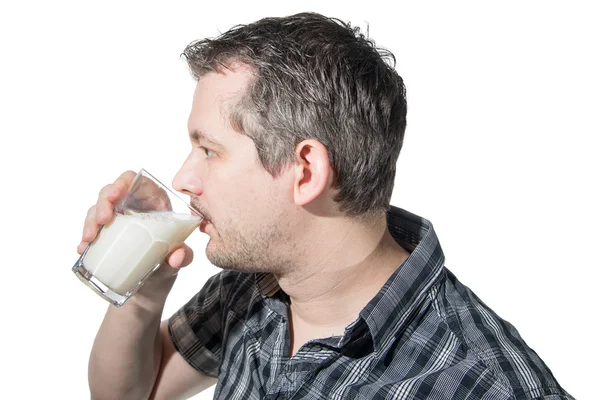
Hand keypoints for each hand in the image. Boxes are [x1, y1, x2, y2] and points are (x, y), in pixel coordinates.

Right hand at [77, 170, 193, 276]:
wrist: (155, 284)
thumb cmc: (169, 261)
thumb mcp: (179, 258)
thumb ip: (183, 256)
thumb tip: (177, 257)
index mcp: (153, 202)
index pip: (135, 181)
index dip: (122, 182)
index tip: (115, 195)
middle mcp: (132, 207)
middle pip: (111, 193)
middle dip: (102, 203)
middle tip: (103, 220)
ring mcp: (116, 220)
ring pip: (97, 210)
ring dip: (90, 221)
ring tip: (90, 238)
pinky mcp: (104, 235)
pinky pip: (91, 230)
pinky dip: (85, 239)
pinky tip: (83, 248)